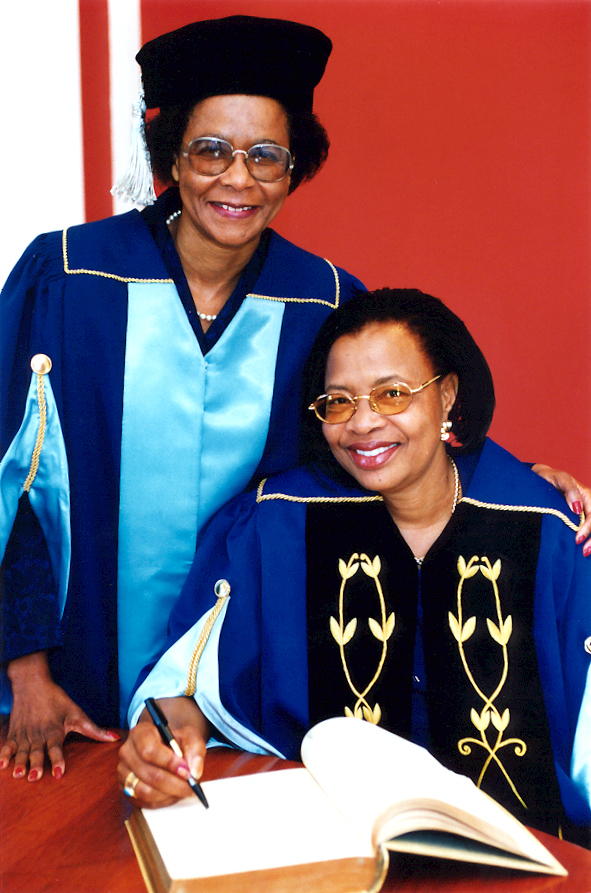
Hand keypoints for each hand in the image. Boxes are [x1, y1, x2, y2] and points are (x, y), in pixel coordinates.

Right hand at [0, 651, 119, 780]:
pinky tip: (1, 765)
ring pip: (22, 751)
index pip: (56, 748)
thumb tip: (115, 739)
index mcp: (54, 731)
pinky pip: (7, 745)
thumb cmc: (56, 700)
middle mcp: (39, 735)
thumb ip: (94, 730)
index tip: (58, 773)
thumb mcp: (76, 713)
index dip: (57, 760)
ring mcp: (25, 734)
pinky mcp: (14, 733)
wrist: (32, 684)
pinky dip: (4, 754)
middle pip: (37, 752)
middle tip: (34, 777)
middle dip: (36, 765)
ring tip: (18, 774)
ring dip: (20, 762)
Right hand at [118, 696, 209, 807]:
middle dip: (174, 783)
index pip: (149, 751)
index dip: (169, 763)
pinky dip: (163, 801)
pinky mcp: (126, 790)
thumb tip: (194, 772)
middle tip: (191, 785)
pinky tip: (174, 794)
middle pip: (148, 774)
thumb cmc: (177, 741)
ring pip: (145, 792)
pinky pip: (144, 802)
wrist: (167, 746)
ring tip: (183, 789)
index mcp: (140, 733)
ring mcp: (124, 773)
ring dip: (169, 794)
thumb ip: (195, 750)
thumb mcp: (189, 736)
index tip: (187, 770)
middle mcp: (127, 753)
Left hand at [532, 464, 590, 554]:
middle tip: (584, 552)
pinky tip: (584, 550)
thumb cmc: (552, 478)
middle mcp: (590, 505)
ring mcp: (585, 512)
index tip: (578, 539)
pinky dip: (588, 539)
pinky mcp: (580, 517)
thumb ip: (570, 491)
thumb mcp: (561, 479)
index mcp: (588, 496)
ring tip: (585, 553)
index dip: (588, 528)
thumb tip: (577, 508)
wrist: (543, 478)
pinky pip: (587, 527)